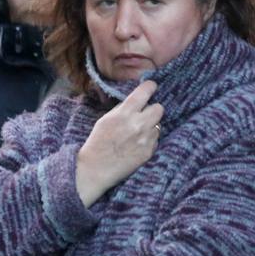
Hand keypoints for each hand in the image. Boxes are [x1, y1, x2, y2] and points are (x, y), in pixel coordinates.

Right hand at [76, 81, 164, 206]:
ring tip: (137, 133)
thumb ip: (123, 109)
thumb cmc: (98, 142)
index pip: (145, 92)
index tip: (151, 87)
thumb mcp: (106, 119)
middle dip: (153, 109)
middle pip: (159, 108)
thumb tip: (137, 100)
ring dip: (151, 126)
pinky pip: (156, 139)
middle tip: (145, 114)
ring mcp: (145, 139)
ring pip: (158, 124)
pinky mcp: (149, 151)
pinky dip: (149, 140)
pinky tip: (137, 144)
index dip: (150, 87)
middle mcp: (138, 124)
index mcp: (124, 113)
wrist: (95, 168)